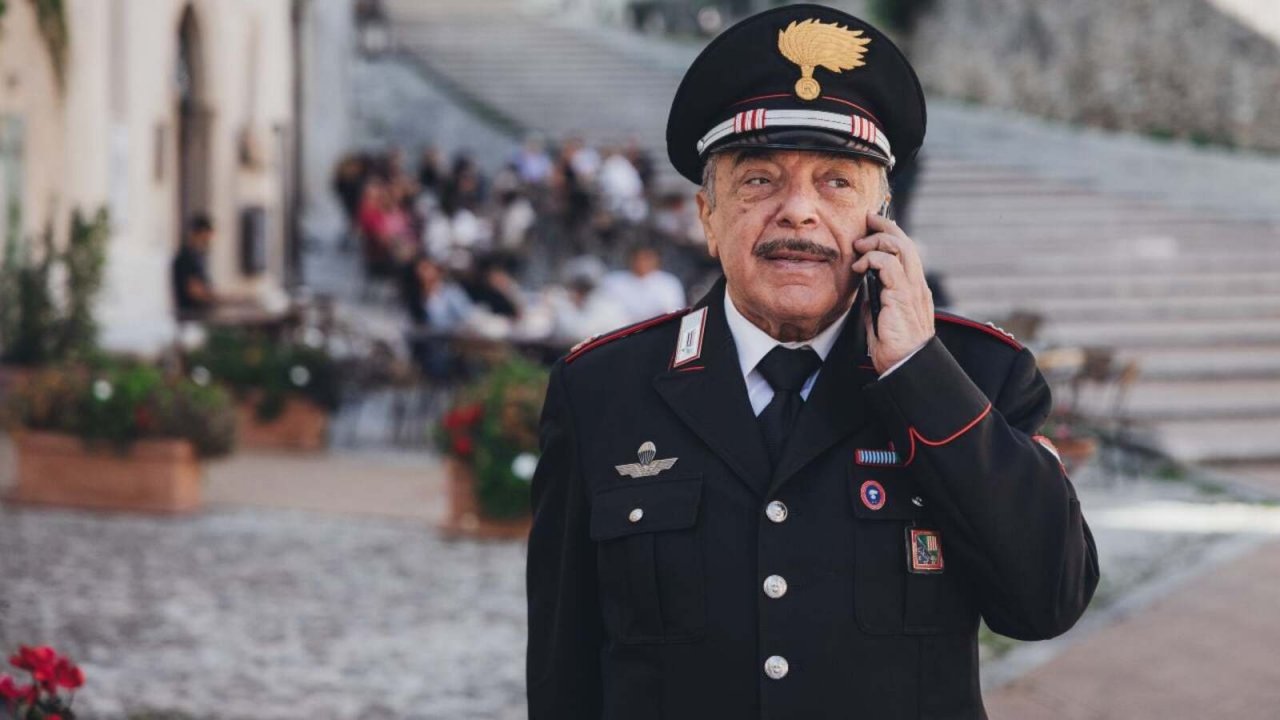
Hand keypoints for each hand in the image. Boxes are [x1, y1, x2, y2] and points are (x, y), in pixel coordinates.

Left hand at [851, 211, 934, 373]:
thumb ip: (877, 300)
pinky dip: (873, 259)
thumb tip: (866, 289)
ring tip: (859, 246)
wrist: (905, 366)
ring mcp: (912, 289)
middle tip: (866, 220)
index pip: (906, 252)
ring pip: (901, 248)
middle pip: (905, 243)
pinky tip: (860, 266)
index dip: (891, 234)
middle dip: (885, 226)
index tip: (873, 226)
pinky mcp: (903, 296)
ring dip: (876, 241)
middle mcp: (916, 285)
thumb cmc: (894, 348)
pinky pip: (890, 265)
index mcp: (913, 289)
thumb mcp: (881, 318)